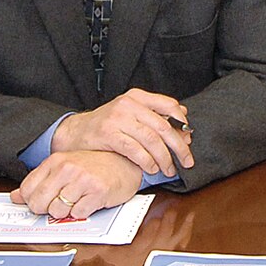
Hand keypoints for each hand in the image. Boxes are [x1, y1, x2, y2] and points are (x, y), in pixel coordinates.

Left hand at [12, 150, 143, 219]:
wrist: (124, 162)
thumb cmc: (94, 166)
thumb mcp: (64, 168)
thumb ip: (39, 182)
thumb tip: (15, 197)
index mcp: (55, 161)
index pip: (27, 190)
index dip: (33, 201)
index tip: (43, 201)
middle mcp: (67, 168)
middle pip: (39, 203)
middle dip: (47, 209)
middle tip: (60, 204)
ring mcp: (82, 180)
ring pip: (57, 211)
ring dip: (66, 212)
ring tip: (78, 201)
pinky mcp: (97, 192)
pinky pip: (78, 214)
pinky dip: (82, 213)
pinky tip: (88, 202)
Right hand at [52, 89, 193, 176]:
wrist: (76, 131)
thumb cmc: (107, 124)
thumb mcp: (131, 113)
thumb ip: (155, 114)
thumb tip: (184, 116)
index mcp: (137, 96)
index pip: (168, 104)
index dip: (182, 122)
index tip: (188, 138)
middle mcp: (128, 104)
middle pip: (163, 126)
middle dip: (178, 146)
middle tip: (186, 160)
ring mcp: (118, 118)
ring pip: (151, 140)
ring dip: (164, 158)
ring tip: (168, 169)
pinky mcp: (109, 134)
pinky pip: (135, 150)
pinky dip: (147, 161)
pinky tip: (151, 168)